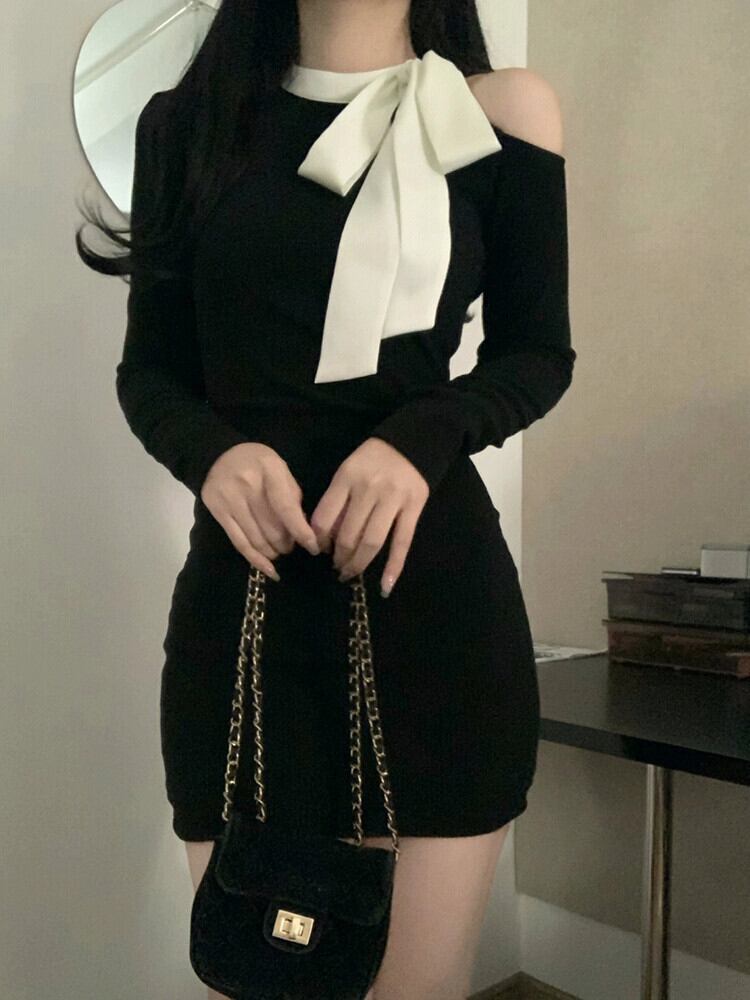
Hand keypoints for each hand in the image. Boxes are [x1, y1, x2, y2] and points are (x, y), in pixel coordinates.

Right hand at [200, 442, 319, 579]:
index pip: (286, 509)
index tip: (313, 547)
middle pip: (272, 528)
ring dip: (273, 552)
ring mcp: (230, 500)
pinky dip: (256, 560)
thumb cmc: (258, 464)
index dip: (301, 532)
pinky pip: (240, 544)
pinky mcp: (218, 514)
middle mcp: (247, 486)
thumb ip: (292, 497)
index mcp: (269, 470)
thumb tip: (303, 530)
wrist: (219, 456)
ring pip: (257, 539)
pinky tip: (270, 570)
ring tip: (280, 551)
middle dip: (287, 543)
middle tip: (292, 545)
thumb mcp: (280, 469)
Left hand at [309, 437, 428, 596]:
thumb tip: (325, 538)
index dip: (318, 540)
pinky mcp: (414, 509)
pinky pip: (402, 542)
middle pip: (348, 534)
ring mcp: (393, 500)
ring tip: (350, 574)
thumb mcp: (347, 471)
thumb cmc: (372, 460)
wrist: (411, 442)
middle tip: (336, 567)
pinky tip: (384, 587)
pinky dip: (393, 567)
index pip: (324, 517)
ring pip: (372, 541)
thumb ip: (336, 500)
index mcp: (346, 478)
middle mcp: (368, 489)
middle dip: (338, 557)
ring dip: (358, 564)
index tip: (319, 550)